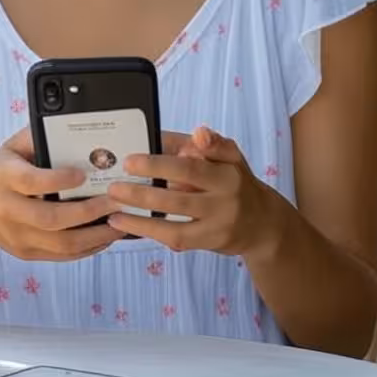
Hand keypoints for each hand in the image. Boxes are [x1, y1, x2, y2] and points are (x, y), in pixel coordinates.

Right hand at [0, 127, 123, 260]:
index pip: (31, 182)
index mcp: (4, 177)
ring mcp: (16, 235)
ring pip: (60, 244)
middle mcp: (8, 209)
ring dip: (95, 235)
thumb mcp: (12, 147)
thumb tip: (71, 127)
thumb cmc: (0, 171)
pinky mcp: (25, 252)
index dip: (58, 180)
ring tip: (120, 222)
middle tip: (116, 200)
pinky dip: (88, 248)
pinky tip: (106, 236)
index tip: (83, 174)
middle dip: (88, 212)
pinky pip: (61, 256)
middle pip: (50, 219)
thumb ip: (38, 137)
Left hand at [107, 127, 275, 255]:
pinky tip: (125, 223)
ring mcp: (216, 226)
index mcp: (227, 175)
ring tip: (113, 207)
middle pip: (178, 198)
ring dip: (140, 217)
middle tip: (114, 185)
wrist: (263, 224)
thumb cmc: (238, 183)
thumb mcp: (232, 157)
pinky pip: (175, 238)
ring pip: (174, 223)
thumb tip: (197, 133)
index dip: (160, 164)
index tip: (131, 160)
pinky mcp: (208, 243)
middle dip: (143, 192)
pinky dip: (149, 231)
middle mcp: (224, 203)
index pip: (190, 168)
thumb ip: (211, 145)